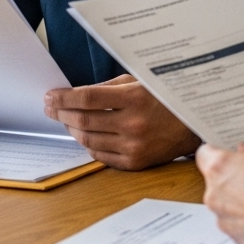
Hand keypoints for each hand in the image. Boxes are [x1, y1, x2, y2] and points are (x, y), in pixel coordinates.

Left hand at [44, 74, 199, 170]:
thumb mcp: (141, 81)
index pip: (88, 98)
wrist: (193, 125)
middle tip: (50, 107)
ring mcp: (133, 146)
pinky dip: (88, 144)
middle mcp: (133, 123)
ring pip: (88, 139)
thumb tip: (78, 94)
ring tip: (66, 120)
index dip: (64, 98)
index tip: (51, 96)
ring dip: (71, 129)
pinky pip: (100, 155)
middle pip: (83, 120)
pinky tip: (85, 135)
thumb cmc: (165, 98)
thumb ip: (110, 86)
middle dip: (61, 113)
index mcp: (135, 98)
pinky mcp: (135, 162)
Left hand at [197, 143, 243, 243]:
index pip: (204, 153)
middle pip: (215, 179)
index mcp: (220, 167)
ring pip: (225, 201)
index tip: (231, 153)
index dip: (218, 152)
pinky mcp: (232, 237)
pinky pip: (235, 221)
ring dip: (238, 198)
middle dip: (232, 176)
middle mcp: (214, 193)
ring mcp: (222, 218)